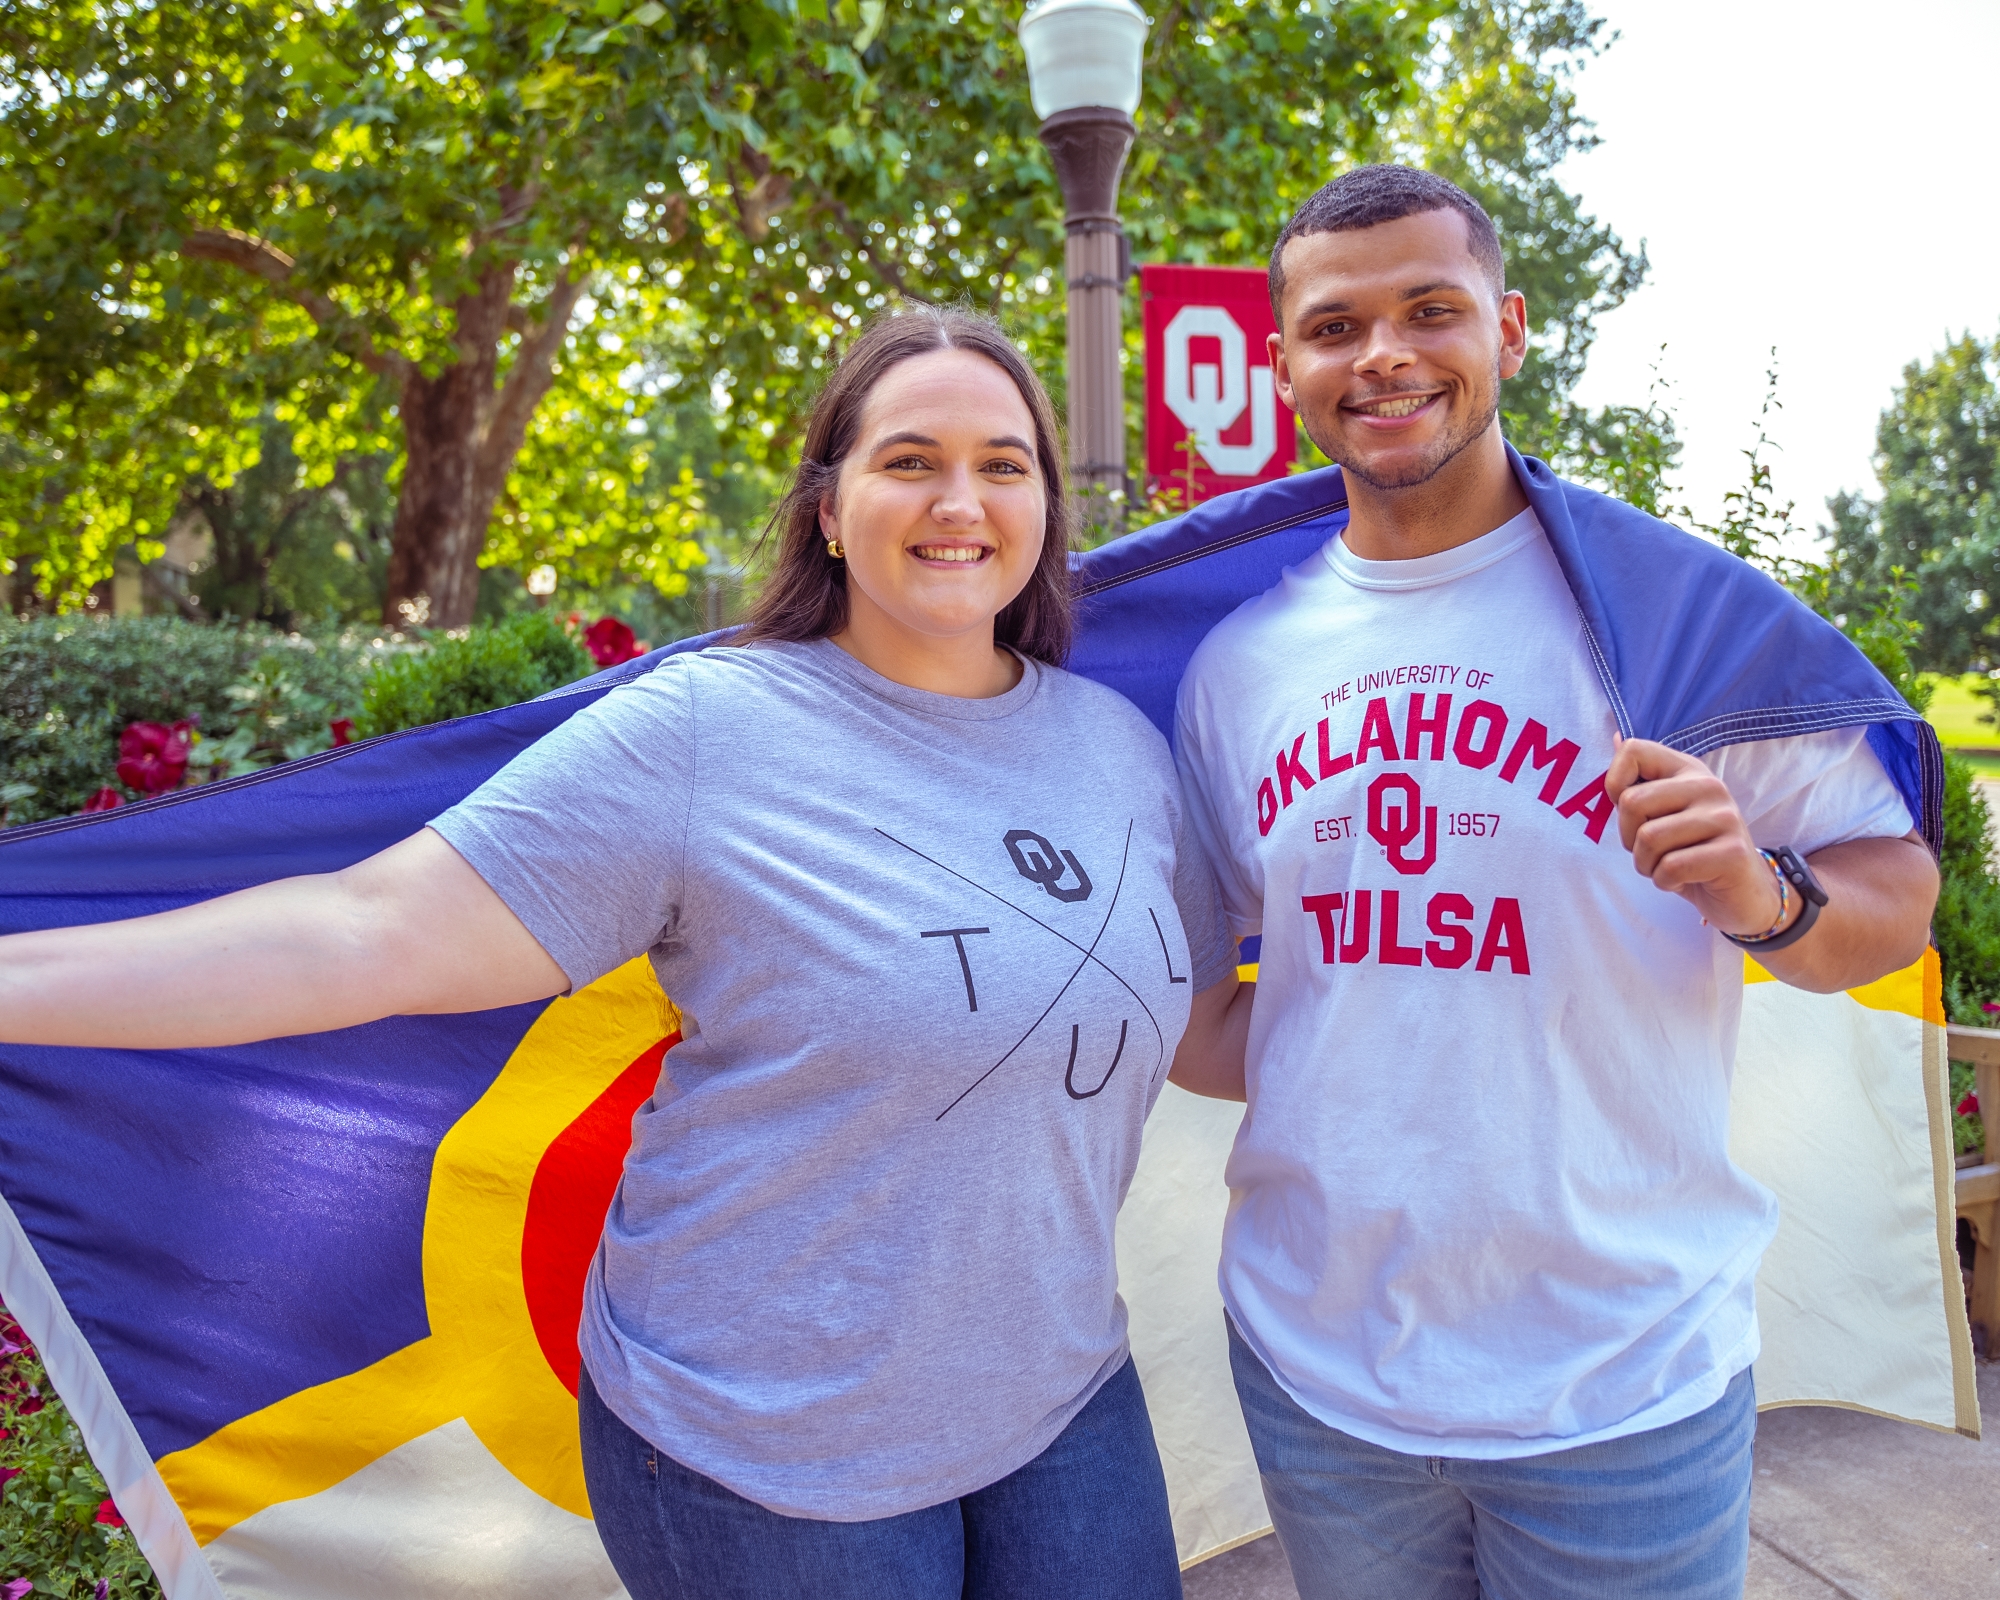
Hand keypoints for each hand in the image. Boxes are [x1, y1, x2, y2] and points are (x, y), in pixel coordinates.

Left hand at [1603, 737, 1790, 938]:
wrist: (1742, 894)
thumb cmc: (1692, 851)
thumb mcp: (1664, 813)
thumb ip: (1640, 779)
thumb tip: (1615, 737)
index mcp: (1688, 770)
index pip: (1634, 750)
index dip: (1614, 785)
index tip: (1632, 812)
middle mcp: (1709, 786)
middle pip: (1632, 802)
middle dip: (1628, 838)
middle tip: (1651, 851)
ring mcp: (1725, 817)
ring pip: (1649, 839)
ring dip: (1646, 865)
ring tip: (1667, 867)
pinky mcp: (1733, 852)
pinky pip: (1670, 867)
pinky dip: (1665, 881)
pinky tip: (1683, 880)